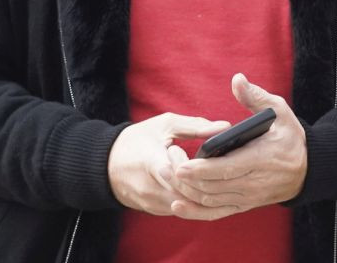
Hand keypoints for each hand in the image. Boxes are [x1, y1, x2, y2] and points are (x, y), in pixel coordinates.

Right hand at [107, 113, 229, 214]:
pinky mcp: (156, 212)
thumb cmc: (137, 139)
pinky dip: (197, 202)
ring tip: (225, 181)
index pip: (181, 172)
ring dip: (207, 196)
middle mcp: (151, 188)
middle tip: (229, 171)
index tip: (215, 155)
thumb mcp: (164, 124)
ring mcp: (153, 203)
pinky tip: (212, 191)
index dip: (200, 167)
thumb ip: (195, 125)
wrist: (106, 164)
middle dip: (210, 184)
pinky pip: (182, 210)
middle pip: (189, 193)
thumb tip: (226, 127)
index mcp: (151, 161)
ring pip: (188, 206)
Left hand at [168, 73, 306, 220]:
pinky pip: (216, 213)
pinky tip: (177, 204)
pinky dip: (196, 212)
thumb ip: (256, 97)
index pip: (227, 168)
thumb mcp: (280, 111)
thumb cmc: (290, 136)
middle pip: (214, 186)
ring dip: (187, 191)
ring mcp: (248, 197)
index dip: (202, 169)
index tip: (180, 164)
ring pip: (211, 200)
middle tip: (166, 161)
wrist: (306, 169)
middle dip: (187, 178)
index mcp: (261, 158)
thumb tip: (237, 79)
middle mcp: (253, 182)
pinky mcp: (244, 205)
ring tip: (167, 173)